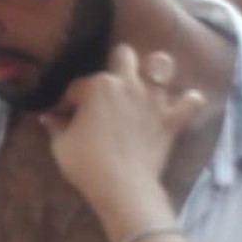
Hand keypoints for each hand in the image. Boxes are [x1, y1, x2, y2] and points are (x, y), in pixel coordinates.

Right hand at [39, 46, 203, 235]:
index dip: (68, 100)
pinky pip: (191, 102)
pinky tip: (183, 104)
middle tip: (108, 86)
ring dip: (155, 69)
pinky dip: (188, 102)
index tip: (63, 115)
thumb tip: (51, 117)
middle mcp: (127, 84)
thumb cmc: (86, 163)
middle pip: (124, 55)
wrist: (122, 187)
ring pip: (162, 63)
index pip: (77, 85)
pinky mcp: (172, 118)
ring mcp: (153, 99)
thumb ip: (57, 125)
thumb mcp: (61, 144)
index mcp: (97, 86)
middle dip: (115, 63)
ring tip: (148, 81)